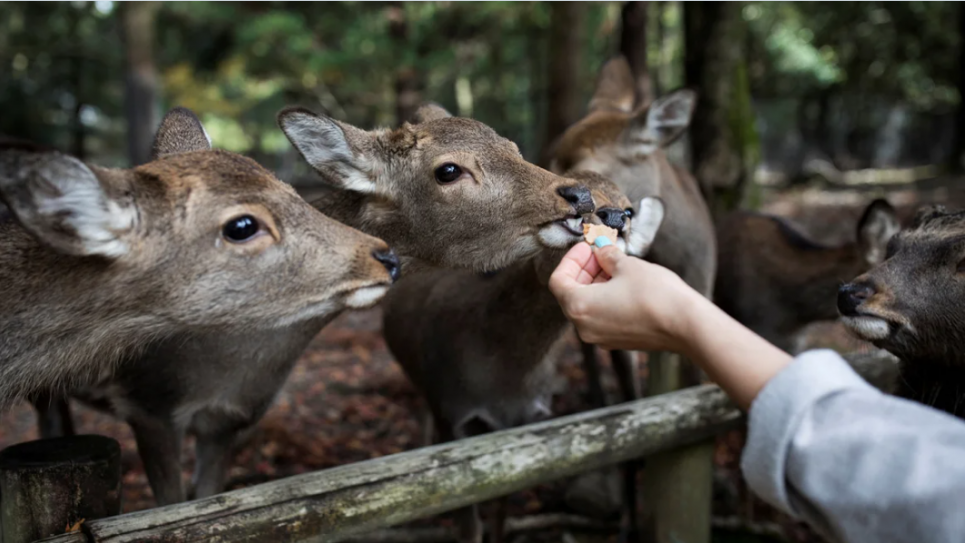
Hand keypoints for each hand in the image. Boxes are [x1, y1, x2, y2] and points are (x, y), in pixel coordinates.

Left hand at [548, 243, 701, 353]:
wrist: (686, 325)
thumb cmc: (655, 295)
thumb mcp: (627, 265)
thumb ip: (607, 255)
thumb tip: (600, 249)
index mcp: (579, 307)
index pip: (559, 281)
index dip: (571, 259)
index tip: (587, 247)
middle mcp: (584, 327)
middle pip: (570, 294)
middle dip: (583, 269)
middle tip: (600, 252)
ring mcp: (600, 337)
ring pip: (586, 305)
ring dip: (595, 282)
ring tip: (615, 264)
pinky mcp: (617, 340)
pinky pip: (601, 316)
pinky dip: (605, 298)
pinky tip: (623, 283)